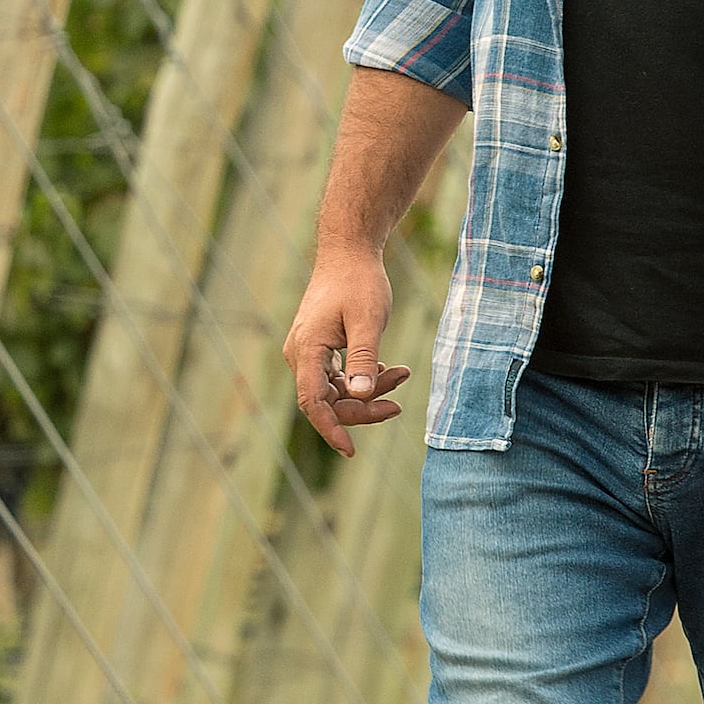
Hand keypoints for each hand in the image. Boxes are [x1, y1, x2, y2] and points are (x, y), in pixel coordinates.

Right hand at [283, 242, 411, 453]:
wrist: (348, 252)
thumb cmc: (358, 282)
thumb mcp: (367, 321)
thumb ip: (363, 358)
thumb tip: (361, 396)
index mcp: (307, 350)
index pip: (312, 402)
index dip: (331, 429)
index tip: (351, 450)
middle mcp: (301, 355)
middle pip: (327, 401)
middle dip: (363, 408)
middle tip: (397, 405)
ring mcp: (309, 353)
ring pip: (337, 391)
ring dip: (368, 391)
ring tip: (402, 374)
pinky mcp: (321, 349)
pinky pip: (340, 377)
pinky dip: (364, 378)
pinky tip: (388, 368)